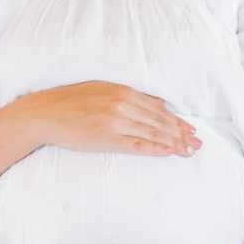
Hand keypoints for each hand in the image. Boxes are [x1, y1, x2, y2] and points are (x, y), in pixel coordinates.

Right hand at [21, 82, 201, 157]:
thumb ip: (128, 97)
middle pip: (160, 120)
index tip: (191, 129)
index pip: (158, 107)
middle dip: (182, 133)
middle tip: (198, 144)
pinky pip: (137, 145)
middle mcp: (123, 104)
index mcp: (123, 91)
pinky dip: (156, 149)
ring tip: (189, 151)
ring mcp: (116, 122)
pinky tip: (169, 153)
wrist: (44, 114)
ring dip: (174, 143)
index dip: (177, 120)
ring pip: (153, 133)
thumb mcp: (102, 90)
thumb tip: (154, 105)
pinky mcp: (107, 138)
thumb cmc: (71, 102)